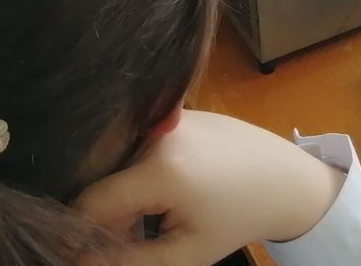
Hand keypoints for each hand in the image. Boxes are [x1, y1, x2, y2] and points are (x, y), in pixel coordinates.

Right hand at [75, 112, 345, 263]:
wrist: (283, 178)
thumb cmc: (237, 219)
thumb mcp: (186, 253)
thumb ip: (129, 261)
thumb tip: (77, 260)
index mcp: (160, 168)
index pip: (92, 202)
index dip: (81, 233)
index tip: (84, 252)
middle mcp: (155, 132)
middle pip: (101, 179)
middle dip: (108, 215)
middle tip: (139, 235)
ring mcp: (162, 116)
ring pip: (115, 162)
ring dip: (122, 194)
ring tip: (157, 214)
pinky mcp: (171, 111)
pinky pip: (133, 144)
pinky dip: (136, 171)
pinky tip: (164, 189)